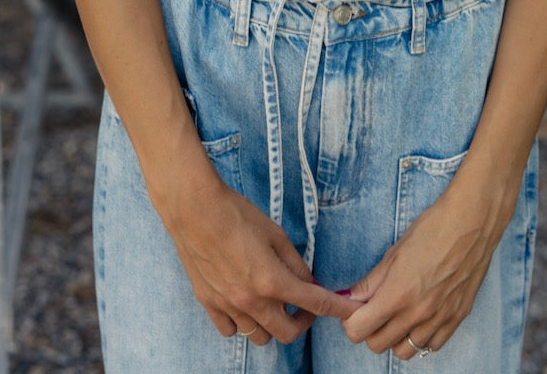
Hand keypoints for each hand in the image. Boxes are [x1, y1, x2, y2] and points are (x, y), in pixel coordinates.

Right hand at [152, 159, 358, 345]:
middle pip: (287, 333)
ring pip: (259, 336)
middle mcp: (251, 301)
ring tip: (273, 302)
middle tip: (304, 304)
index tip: (352, 310)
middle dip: (303, 322)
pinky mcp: (209, 303)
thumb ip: (295, 263)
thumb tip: (310, 282)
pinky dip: (242, 324)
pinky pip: (231, 330)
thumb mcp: (275, 234)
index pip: (315, 303)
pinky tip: (245, 303)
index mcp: (272, 281)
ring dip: (272, 323)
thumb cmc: (237, 214)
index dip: (337, 308)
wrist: (195, 210)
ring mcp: (228, 306)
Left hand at [340, 179, 514, 358]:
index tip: (354, 310)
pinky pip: (432, 346)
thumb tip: (349, 299)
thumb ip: (370, 282)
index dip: (351, 321)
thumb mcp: (394, 252)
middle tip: (373, 309)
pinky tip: (420, 317)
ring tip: (397, 314)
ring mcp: (439, 319)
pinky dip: (420, 337)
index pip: (359, 331)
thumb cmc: (432, 229)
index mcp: (397, 295)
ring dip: (394, 337)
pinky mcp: (457, 319)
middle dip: (369, 329)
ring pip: (404, 351)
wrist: (472, 223)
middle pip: (378, 344)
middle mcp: (417, 314)